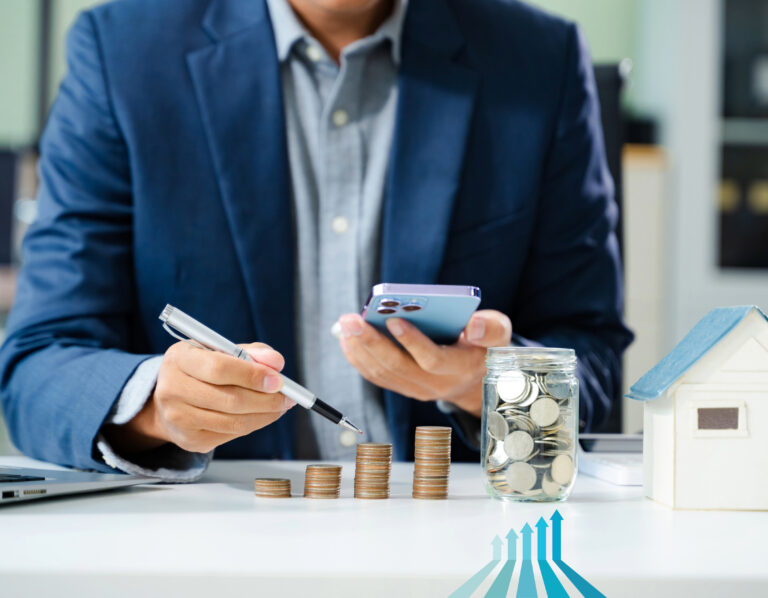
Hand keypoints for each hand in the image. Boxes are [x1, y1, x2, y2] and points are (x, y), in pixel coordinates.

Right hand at [103, 342, 294, 454]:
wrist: (173, 396)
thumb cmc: (202, 368)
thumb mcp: (222, 350)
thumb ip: (251, 352)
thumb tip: (275, 361)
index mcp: (179, 358)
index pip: (218, 368)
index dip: (252, 375)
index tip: (277, 380)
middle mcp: (172, 389)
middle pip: (229, 399)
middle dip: (266, 399)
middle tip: (287, 396)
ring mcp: (178, 418)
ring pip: (233, 421)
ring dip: (265, 414)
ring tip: (280, 405)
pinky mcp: (190, 439)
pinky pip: (231, 434)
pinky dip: (253, 424)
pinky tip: (262, 414)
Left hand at [337, 310, 511, 416]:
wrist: (476, 376)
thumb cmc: (484, 346)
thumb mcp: (499, 333)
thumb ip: (491, 327)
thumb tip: (472, 326)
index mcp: (461, 367)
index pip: (433, 359)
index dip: (412, 342)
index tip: (393, 320)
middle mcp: (437, 384)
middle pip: (398, 367)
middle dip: (371, 342)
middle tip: (351, 320)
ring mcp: (418, 390)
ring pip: (383, 374)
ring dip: (360, 350)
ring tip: (345, 326)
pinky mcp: (404, 388)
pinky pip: (377, 377)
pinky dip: (359, 359)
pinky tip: (347, 339)